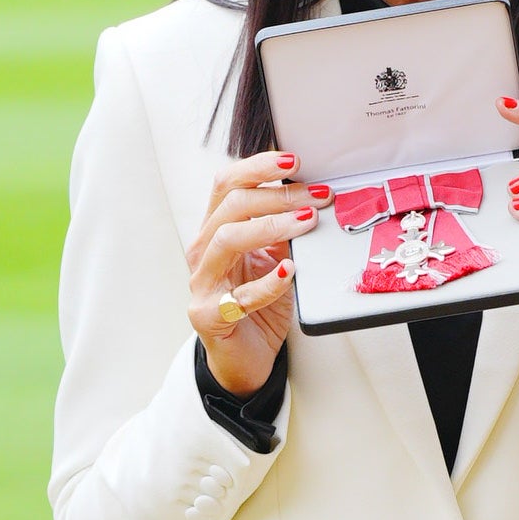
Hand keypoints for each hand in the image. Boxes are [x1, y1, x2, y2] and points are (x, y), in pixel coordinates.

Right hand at [187, 151, 319, 393]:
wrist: (244, 358)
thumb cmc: (259, 306)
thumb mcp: (275, 260)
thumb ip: (282, 232)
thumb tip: (311, 201)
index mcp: (215, 230)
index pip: (227, 185)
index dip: (259, 168)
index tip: (294, 161)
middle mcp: (203, 251)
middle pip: (231, 206)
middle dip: (278, 196)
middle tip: (316, 197)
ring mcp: (202, 283)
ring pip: (227, 240)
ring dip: (270, 227)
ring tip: (306, 223)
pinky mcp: (209, 316)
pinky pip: (237, 297)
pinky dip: (267, 283)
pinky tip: (290, 272)